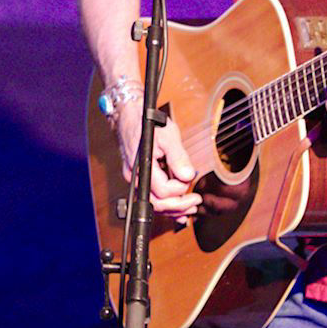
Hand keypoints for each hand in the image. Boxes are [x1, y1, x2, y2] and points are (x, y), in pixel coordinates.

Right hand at [114, 100, 201, 222]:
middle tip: (196, 201)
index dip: (180, 189)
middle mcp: (136, 177)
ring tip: (191, 208)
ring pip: (154, 204)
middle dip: (179, 206)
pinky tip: (178, 210)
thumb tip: (187, 176)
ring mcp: (136, 180)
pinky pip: (151, 198)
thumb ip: (178, 157)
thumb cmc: (148, 123)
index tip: (190, 180)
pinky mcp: (139, 179)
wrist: (130, 117)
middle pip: (157, 203)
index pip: (163, 190)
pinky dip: (166, 205)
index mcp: (143, 167)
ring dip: (173, 209)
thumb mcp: (168, 136)